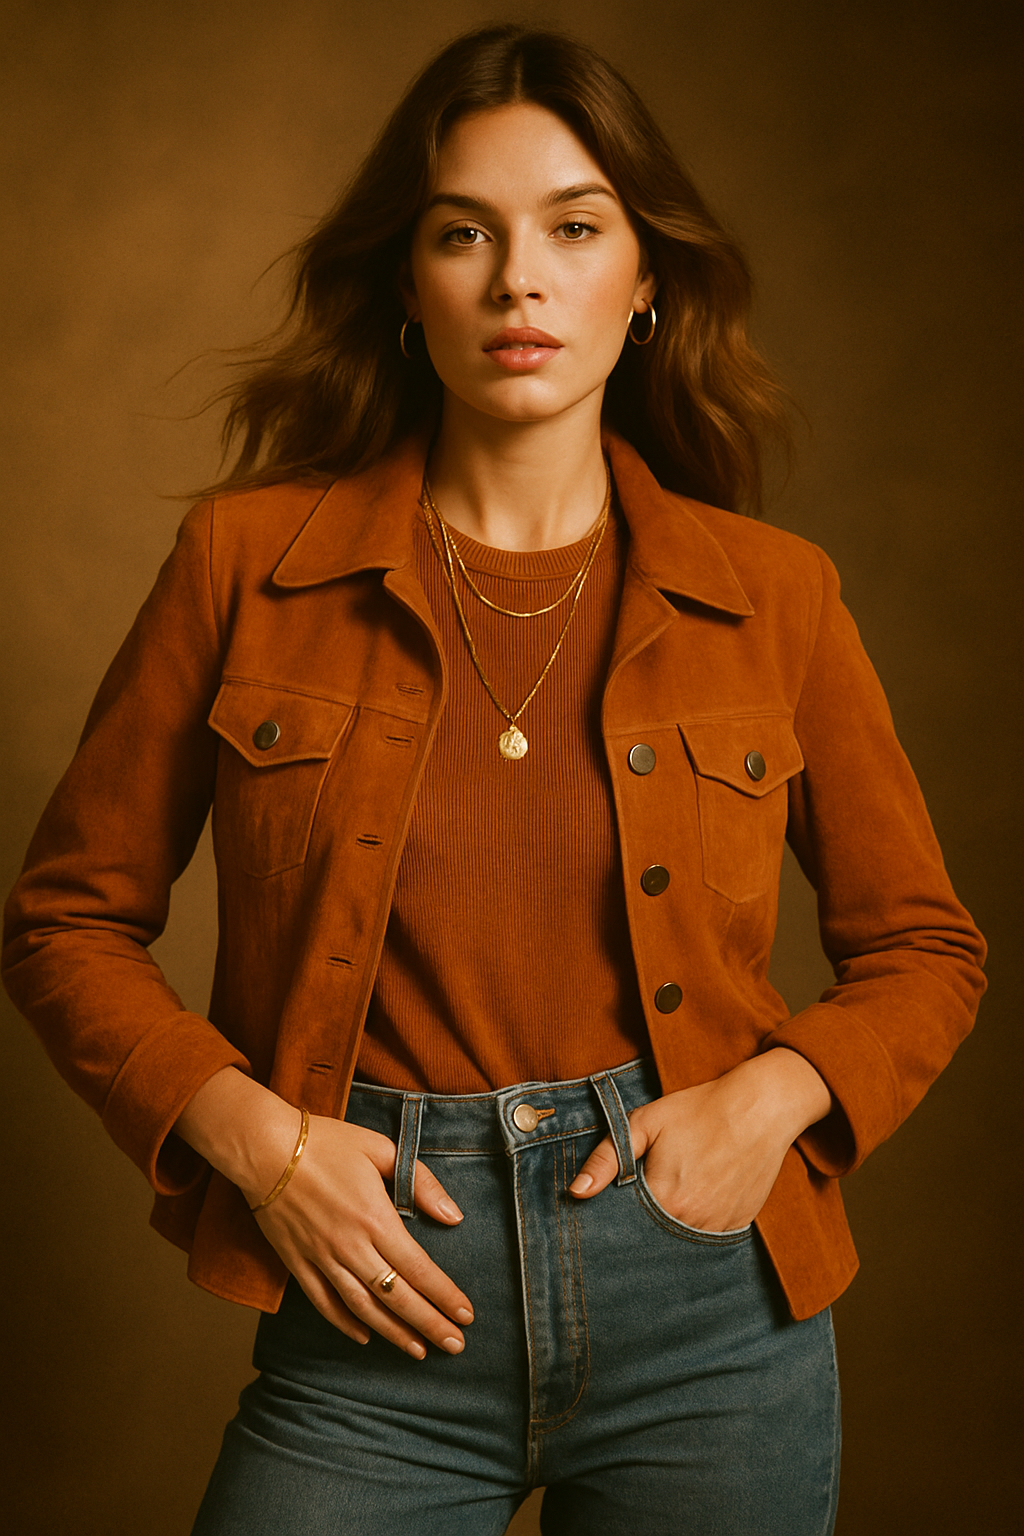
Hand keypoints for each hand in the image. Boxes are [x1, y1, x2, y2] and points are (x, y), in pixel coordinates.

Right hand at [174, 1069, 472, 1358]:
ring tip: (418, 1351)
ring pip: (363, 1308)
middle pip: (397, 1297)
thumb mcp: (381, 1149)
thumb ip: (421, 1183)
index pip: (419, 1269)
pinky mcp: (298, 1264)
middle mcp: (351, 1247)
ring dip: (393, 1333)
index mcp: (376, 1218)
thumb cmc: (326, 1143)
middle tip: (455, 1346)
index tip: (467, 1315)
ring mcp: (322, 1259)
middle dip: (429, 1324)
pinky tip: (365, 1337)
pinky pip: (325, 1303)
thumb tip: (453, 1216)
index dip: (445, 1296)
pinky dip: (346, 1324)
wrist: (264, 1148)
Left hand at [569, 1051, 831, 1231]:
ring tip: (675, 1192)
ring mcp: (718, 1228)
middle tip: (650, 1190)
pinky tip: (698, 1197)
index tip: (616, 1202)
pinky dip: (697, 1224)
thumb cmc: (699, 1109)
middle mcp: (692, 1223)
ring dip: (670, 1226)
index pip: (626, 1226)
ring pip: (681, 1239)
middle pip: (653, 1237)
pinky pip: (708, 1237)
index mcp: (664, 1199)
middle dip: (642, 1224)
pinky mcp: (739, 1225)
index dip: (617, 1215)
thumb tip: (576, 1192)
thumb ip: (607, 1158)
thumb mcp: (646, 1122)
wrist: (761, 1107)